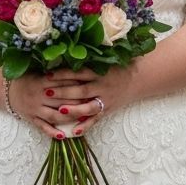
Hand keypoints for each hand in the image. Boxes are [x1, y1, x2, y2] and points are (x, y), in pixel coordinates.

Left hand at [9, 66, 134, 139]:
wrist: (139, 78)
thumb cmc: (117, 67)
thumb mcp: (105, 61)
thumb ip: (88, 61)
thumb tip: (67, 53)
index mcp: (99, 72)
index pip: (78, 73)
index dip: (63, 74)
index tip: (47, 74)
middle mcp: (102, 87)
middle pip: (81, 90)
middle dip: (63, 92)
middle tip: (47, 92)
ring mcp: (105, 100)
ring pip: (88, 107)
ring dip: (74, 110)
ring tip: (60, 111)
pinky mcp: (107, 110)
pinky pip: (96, 120)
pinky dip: (86, 126)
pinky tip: (74, 131)